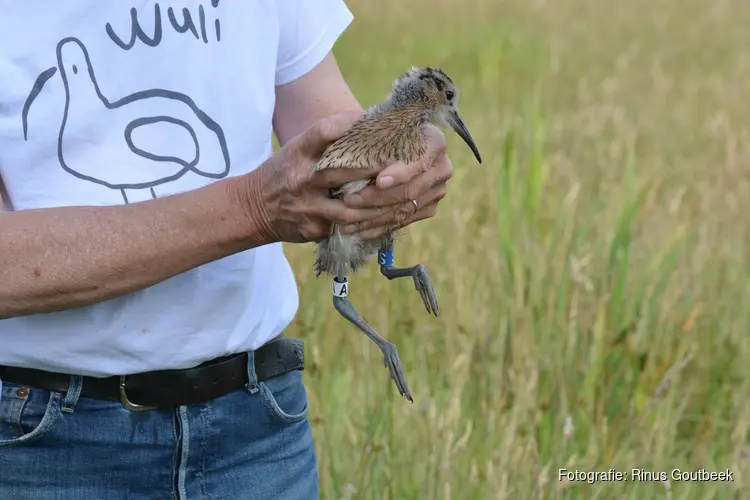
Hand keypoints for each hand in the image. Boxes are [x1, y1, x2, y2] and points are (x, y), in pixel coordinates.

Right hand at [244, 112, 398, 243]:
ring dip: (378, 204)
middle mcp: (303, 177)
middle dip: (376, 167)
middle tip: (403, 163)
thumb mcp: (298, 150)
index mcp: (298, 152)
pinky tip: (385, 219)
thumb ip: (327, 141)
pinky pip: (347, 227)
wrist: (254, 208)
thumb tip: (369, 124)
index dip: (350, 123)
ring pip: (352, 208)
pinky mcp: (314, 228)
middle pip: (345, 171)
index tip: (373, 119)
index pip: (324, 131)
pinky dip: (368, 223)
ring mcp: (308, 206)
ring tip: (401, 197)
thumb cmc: (285, 172)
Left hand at [338, 125, 452, 238]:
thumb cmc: (372, 135)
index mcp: (434, 142)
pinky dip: (377, 227)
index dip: (401, 172)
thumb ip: (358, 129)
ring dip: (372, 216)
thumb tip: (343, 128)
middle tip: (350, 200)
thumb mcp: (366, 128)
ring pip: (403, 210)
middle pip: (410, 190)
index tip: (379, 181)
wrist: (382, 151)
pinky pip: (401, 222)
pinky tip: (355, 230)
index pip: (420, 159)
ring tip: (345, 220)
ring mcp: (437, 191)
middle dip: (378, 198)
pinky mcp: (427, 209)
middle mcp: (441, 167)